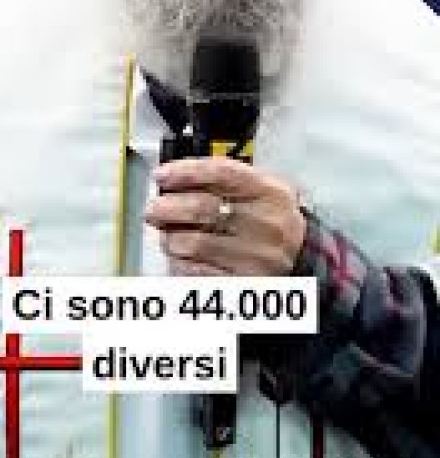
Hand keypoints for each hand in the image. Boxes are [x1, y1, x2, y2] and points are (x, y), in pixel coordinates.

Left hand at [145, 157, 305, 276]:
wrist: (303, 258)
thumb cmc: (272, 218)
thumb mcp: (263, 187)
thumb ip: (224, 177)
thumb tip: (175, 178)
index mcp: (270, 193)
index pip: (221, 174)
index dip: (185, 172)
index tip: (161, 175)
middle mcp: (266, 225)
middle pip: (202, 209)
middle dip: (168, 207)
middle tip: (154, 209)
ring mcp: (255, 258)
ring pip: (193, 243)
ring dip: (170, 237)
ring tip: (167, 234)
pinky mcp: (242, 285)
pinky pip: (196, 273)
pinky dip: (178, 262)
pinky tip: (178, 256)